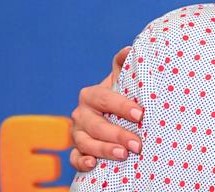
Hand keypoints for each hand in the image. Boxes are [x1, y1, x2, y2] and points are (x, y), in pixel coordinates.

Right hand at [69, 47, 143, 171]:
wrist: (109, 116)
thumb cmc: (118, 96)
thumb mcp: (121, 81)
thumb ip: (123, 65)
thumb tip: (128, 49)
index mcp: (91, 95)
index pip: (104, 99)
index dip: (121, 106)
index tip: (140, 114)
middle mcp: (80, 114)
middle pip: (96, 125)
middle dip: (117, 134)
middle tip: (137, 144)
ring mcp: (77, 133)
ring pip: (85, 143)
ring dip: (104, 150)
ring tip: (123, 155)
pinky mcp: (76, 151)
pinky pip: (74, 158)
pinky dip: (81, 162)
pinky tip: (93, 165)